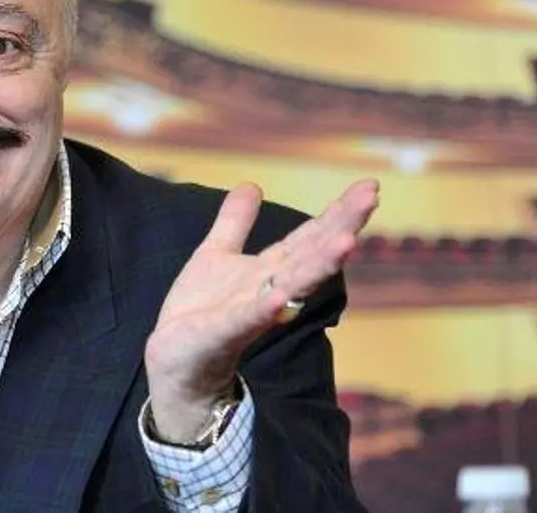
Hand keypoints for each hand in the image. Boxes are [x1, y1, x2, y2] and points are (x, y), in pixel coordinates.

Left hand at [143, 179, 378, 441]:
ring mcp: (251, 312)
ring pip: (293, 285)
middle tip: (371, 197)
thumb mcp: (216, 255)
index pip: (309, 236)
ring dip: (319, 264)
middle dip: (341, 227)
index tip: (369, 186)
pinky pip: (248, 319)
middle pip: (311, 254)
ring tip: (346, 240)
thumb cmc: (201, 311)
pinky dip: (266, 309)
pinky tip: (282, 298)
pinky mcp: (223, 333)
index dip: (338, 212)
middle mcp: (270, 289)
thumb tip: (251, 185)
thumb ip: (234, 222)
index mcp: (269, 269)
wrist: (176, 363)